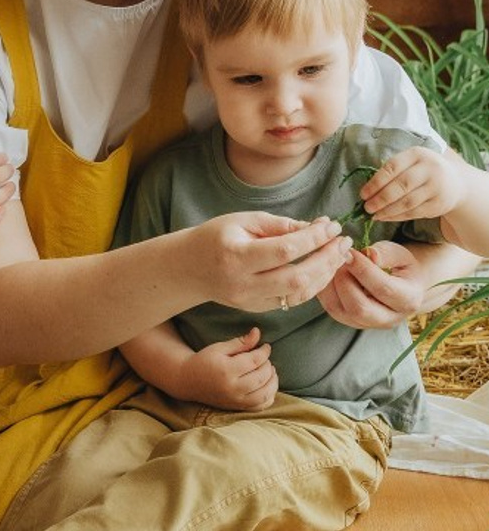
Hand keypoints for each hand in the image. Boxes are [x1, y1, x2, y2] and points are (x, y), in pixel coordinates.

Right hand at [177, 326, 277, 409]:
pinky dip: (269, 396)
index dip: (264, 351)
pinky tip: (267, 385)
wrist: (188, 381)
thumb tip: (257, 332)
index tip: (265, 346)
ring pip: (265, 393)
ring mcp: (235, 400)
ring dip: (273, 380)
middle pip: (262, 376)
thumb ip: (240, 342)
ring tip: (270, 370)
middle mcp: (232, 387)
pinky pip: (260, 406)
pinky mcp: (237, 407)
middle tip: (264, 358)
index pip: (255, 360)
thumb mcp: (219, 348)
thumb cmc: (203, 361)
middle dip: (268, 365)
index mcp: (226, 370)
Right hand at [189, 212, 351, 313]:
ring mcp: (249, 301)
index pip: (285, 250)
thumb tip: (316, 227)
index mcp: (236, 256)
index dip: (314, 238)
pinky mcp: (256, 309)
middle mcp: (243, 284)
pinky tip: (323, 269)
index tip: (332, 225)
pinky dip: (312, 285)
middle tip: (343, 242)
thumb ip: (279, 225)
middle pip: (297, 277)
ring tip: (339, 255)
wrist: (188, 269)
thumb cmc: (215, 237)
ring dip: (325, 275)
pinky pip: (292, 301)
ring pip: (299, 294)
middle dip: (327, 259)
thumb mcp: (242, 221)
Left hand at [318, 240, 425, 328]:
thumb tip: (370, 253)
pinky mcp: (349, 321)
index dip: (362, 269)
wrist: (401, 285)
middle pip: (359, 307)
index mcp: (408, 300)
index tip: (349, 251)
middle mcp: (388, 318)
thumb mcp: (401, 255)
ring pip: (339, 310)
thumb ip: (388, 253)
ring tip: (331, 263)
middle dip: (344, 280)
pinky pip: (330, 307)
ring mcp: (366, 323)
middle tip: (338, 258)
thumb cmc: (401, 267)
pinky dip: (324, 289)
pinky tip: (325, 272)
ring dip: (330, 284)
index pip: (383, 288)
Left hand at [360, 147, 464, 222]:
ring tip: (373, 214)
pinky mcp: (439, 204)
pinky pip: (414, 212)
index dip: (375, 182)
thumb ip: (392, 171)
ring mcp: (437, 187)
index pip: (392, 167)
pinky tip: (385, 217)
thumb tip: (367, 191)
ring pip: (407, 202)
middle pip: (401, 186)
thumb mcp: (411, 162)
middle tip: (366, 207)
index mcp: (417, 154)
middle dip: (380, 198)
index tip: (363, 194)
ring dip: (387, 210)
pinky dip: (397, 217)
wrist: (456, 182)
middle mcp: (430, 169)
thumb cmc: (422, 171)